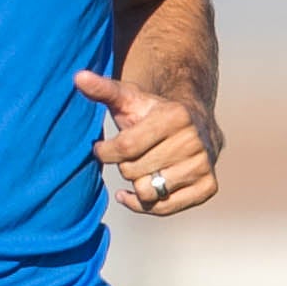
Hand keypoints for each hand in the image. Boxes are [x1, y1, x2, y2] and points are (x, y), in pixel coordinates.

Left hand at [72, 66, 219, 218]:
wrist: (194, 126)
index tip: (101, 149)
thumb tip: (78, 77)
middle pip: (134, 172)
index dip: (106, 152)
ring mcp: (204, 165)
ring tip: (143, 168)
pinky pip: (165, 208)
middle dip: (124, 166)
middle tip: (131, 156)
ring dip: (138, 183)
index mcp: (176, 116)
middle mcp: (195, 141)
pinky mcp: (208, 187)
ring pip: (149, 192)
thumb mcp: (129, 99)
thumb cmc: (152, 114)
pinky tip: (139, 192)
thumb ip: (103, 89)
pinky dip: (146, 204)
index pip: (125, 147)